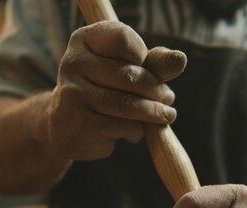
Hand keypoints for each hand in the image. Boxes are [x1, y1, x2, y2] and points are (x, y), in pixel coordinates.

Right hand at [47, 21, 185, 160]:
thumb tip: (180, 59)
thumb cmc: (102, 90)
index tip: (147, 67)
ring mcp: (74, 94)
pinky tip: (137, 131)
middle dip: (156, 89)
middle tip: (168, 98)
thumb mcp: (123, 69)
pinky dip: (136, 130)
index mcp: (83, 40)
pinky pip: (123, 126)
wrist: (65, 125)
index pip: (123, 38)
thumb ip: (152, 63)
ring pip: (128, 104)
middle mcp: (73, 63)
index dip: (143, 55)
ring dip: (154, 112)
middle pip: (130, 74)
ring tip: (167, 115)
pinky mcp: (80, 123)